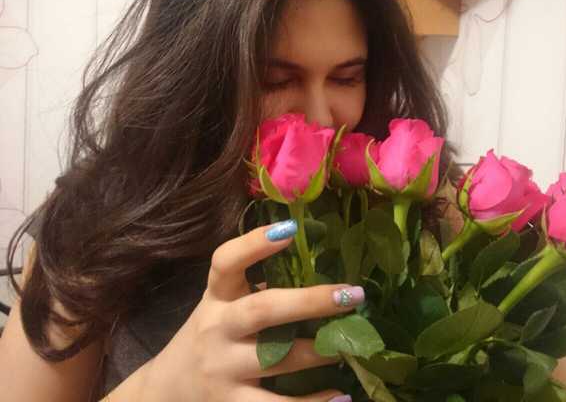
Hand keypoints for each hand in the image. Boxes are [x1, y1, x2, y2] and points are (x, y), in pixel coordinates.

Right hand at [142, 220, 361, 401]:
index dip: (254, 244)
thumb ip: (257, 290)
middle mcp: (217, 328)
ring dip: (319, 351)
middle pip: (262, 309)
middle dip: (310, 301)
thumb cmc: (209, 338)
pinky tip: (342, 396)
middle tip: (352, 294)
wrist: (166, 391)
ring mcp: (222, 369)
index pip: (225, 262)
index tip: (290, 228)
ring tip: (352, 345)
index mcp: (216, 297)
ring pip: (275, 358)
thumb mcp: (222, 307)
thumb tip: (322, 271)